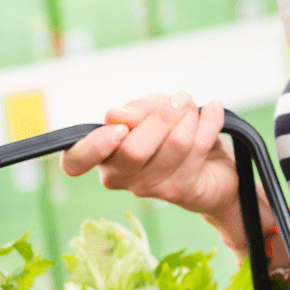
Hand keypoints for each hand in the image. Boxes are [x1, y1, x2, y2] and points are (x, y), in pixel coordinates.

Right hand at [59, 91, 238, 216]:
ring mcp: (150, 188)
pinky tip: (214, 109)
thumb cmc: (173, 134)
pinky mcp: (181, 191)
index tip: (119, 127)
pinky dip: (210, 120)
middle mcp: (121, 176)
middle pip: (133, 151)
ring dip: (190, 116)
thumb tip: (114, 116)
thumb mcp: (153, 112)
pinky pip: (199, 147)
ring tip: (194, 106)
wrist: (214, 167)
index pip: (75, 162)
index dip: (94, 146)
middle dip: (162, 116)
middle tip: (180, 99)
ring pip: (173, 145)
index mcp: (104, 154)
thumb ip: (137, 111)